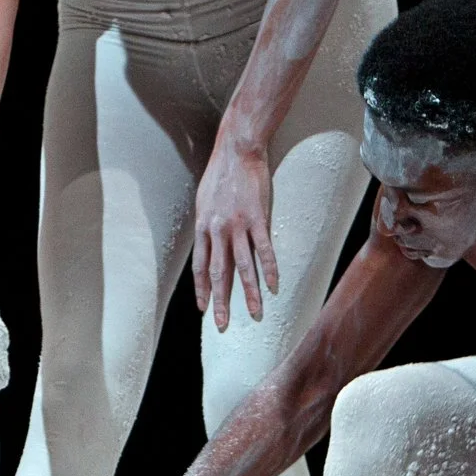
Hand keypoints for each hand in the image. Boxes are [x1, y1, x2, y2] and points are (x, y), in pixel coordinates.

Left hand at [193, 138, 276, 330]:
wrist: (237, 151)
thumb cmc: (220, 174)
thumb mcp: (204, 200)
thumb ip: (207, 224)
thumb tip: (208, 241)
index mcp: (204, 227)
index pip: (200, 267)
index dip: (202, 289)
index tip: (204, 307)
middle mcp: (218, 230)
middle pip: (219, 273)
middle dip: (221, 302)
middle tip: (223, 324)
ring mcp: (238, 226)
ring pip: (243, 267)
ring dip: (249, 293)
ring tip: (256, 313)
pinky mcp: (258, 218)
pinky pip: (265, 250)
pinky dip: (270, 270)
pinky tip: (275, 286)